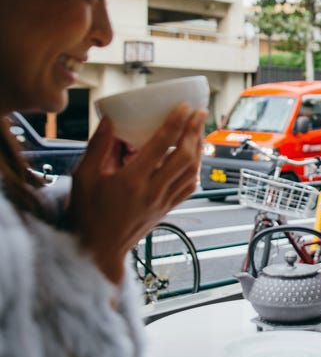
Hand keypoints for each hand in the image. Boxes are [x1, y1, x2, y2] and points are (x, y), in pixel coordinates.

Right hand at [67, 104, 206, 283]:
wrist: (97, 250)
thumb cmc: (87, 213)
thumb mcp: (84, 177)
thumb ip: (98, 146)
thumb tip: (111, 120)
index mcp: (132, 180)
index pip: (161, 145)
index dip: (175, 123)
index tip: (184, 106)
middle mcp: (153, 191)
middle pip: (184, 156)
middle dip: (194, 131)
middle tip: (199, 112)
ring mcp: (163, 201)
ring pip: (191, 171)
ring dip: (199, 148)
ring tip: (199, 130)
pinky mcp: (167, 209)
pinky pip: (189, 188)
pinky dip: (195, 171)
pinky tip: (195, 160)